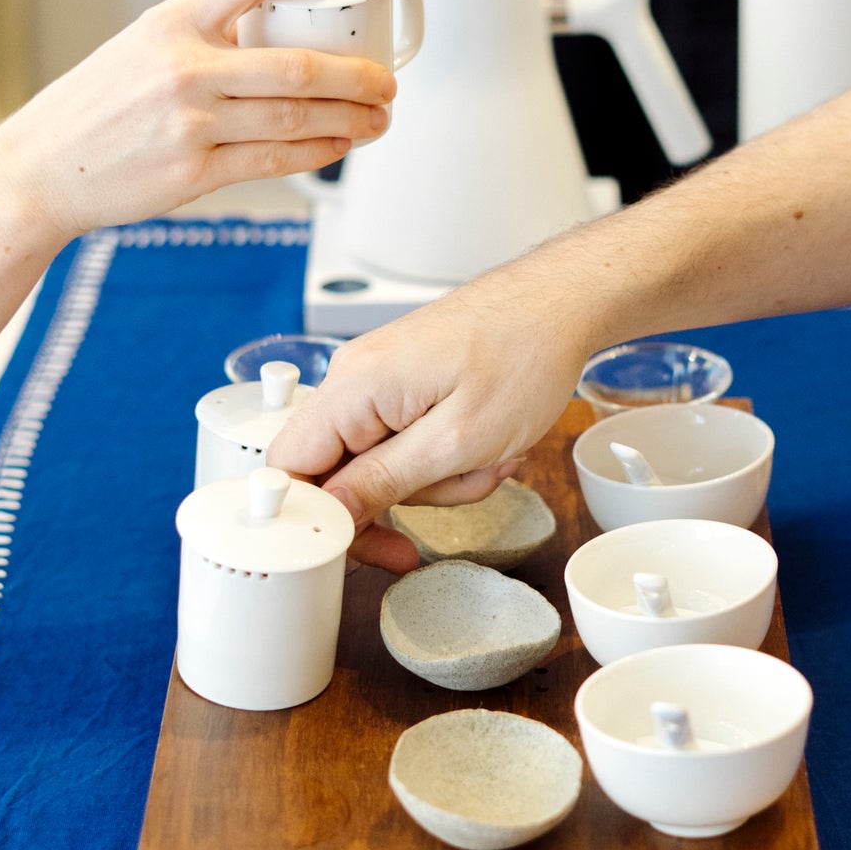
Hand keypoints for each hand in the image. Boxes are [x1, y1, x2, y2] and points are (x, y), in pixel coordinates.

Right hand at [0, 0, 396, 237]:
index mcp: (171, 22)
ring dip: (350, 119)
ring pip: (295, 118)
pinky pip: (274, 162)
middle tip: (387, 80)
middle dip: (357, 74)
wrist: (42, 170)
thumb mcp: (140, 48)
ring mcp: (191, 124)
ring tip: (378, 118)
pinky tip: (340, 147)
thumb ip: (205, 39)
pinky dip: (318, 154)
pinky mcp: (195, 174)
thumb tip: (275, 36)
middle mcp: (183, 69)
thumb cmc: (94, 111)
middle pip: (296, 64)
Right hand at [267, 277, 591, 569]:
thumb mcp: (457, 442)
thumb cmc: (524, 355)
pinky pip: (404, 444)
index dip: (316, 518)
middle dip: (397, 503)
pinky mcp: (404, 386)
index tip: (358, 547)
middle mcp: (354, 379)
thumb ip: (384, 481)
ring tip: (488, 462)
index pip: (290, 466)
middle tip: (441, 515)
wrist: (560, 302)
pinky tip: (486, 448)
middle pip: (335, 473)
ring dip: (435, 483)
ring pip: (378, 466)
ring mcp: (379, 382)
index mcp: (355, 387)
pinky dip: (444, 460)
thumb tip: (331, 515)